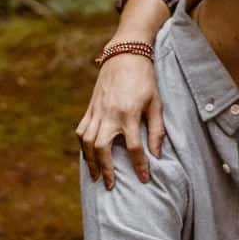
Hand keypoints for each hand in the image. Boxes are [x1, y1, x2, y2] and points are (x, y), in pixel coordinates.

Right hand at [76, 0, 169, 187]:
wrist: (125, 54)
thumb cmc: (145, 79)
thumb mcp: (156, 103)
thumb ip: (156, 130)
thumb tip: (157, 155)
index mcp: (129, 113)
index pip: (134, 147)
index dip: (140, 165)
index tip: (143, 179)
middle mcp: (110, 113)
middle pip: (102, 148)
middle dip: (106, 169)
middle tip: (111, 185)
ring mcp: (97, 110)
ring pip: (87, 141)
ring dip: (90, 161)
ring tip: (96, 176)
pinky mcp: (90, 107)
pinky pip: (81, 129)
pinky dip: (83, 145)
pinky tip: (88, 155)